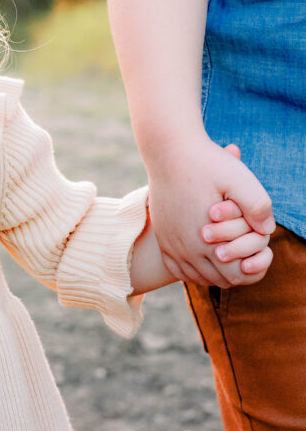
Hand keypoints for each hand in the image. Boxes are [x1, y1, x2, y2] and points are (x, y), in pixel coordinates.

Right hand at [147, 134, 273, 286]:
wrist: (167, 151)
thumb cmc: (205, 162)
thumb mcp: (239, 178)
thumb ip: (258, 205)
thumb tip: (267, 230)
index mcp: (205, 240)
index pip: (235, 276)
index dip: (253, 269)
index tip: (259, 252)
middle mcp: (184, 248)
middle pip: (218, 280)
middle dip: (236, 270)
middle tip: (247, 251)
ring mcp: (170, 244)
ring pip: (198, 276)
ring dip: (216, 270)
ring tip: (231, 253)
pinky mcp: (162, 237)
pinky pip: (177, 269)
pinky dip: (194, 268)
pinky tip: (206, 256)